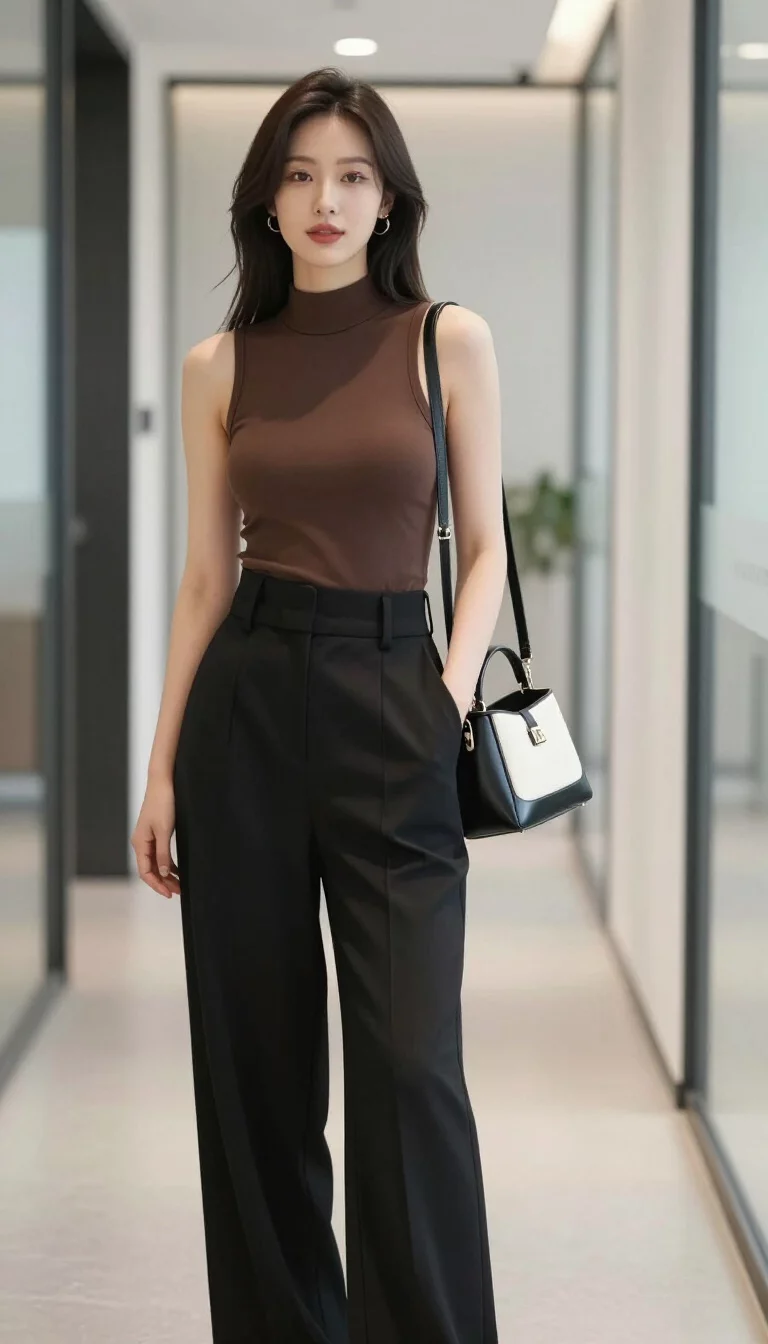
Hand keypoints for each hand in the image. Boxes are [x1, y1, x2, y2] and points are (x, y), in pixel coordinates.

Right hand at [131, 775, 180, 898]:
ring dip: (166, 874)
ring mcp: (148, 838)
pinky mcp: (156, 832)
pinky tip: (178, 869)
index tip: (169, 893)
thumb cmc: (163, 803)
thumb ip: (163, 853)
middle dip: (163, 882)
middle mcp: (141, 842)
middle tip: (178, 891)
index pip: (145, 872)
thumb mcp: (164, 831)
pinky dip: (168, 863)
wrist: (163, 782)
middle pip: (150, 869)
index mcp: (140, 843)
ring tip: (179, 884)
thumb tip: (164, 873)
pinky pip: (159, 854)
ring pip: (155, 862)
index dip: (157, 885)